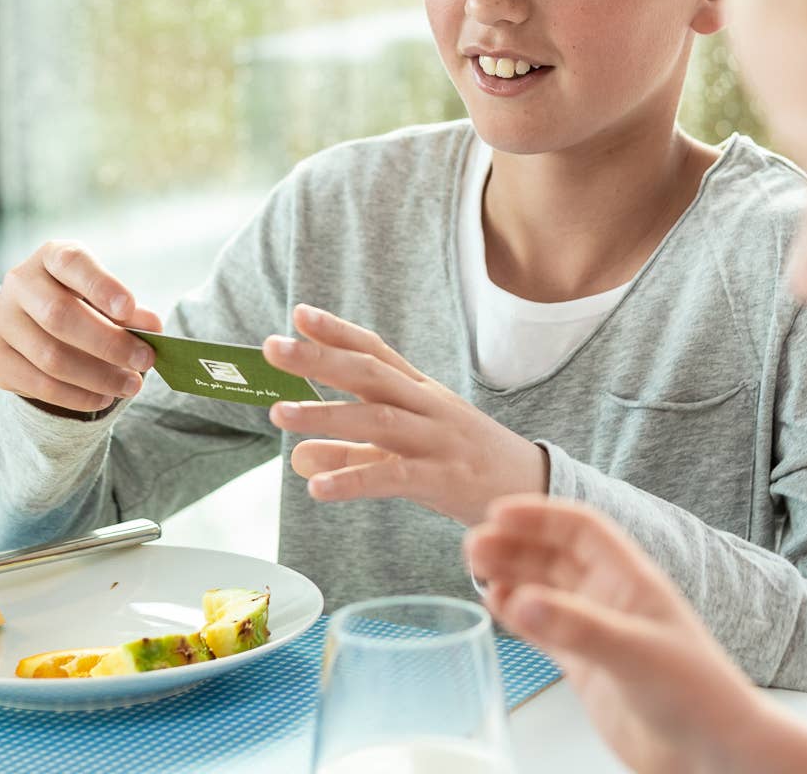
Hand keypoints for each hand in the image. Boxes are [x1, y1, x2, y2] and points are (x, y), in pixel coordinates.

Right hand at [0, 242, 163, 414]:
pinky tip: (103, 398)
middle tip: (145, 361)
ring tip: (130, 386)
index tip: (129, 308)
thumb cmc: (80, 304)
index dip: (100, 285)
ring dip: (97, 377)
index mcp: (50, 257)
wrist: (31, 324)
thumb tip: (152, 328)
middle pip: (59, 315)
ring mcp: (0, 320)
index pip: (72, 263)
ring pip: (50, 356)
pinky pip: (38, 384)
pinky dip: (76, 396)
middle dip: (109, 343)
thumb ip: (127, 311)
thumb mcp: (104, 298)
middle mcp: (19, 282)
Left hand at [264, 304, 544, 525]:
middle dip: (319, 358)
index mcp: (419, 391)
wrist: (533, 492)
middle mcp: (427, 406)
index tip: (297, 314)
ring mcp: (437, 440)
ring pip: (377, 418)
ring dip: (325, 414)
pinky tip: (317, 488)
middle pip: (370, 373)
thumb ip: (351, 453)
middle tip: (273, 348)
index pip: (375, 351)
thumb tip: (299, 456)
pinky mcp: (445, 479)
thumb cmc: (465, 465)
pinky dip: (353, 480)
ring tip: (279, 414)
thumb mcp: (405, 453)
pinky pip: (393, 476)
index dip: (336, 331)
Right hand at [465, 496, 806, 773]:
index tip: (498, 513)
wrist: (713, 754)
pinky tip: (496, 606)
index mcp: (632, 579)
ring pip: (543, 590)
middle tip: (474, 546)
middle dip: (514, 546)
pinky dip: (516, 615)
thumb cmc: (699, 696)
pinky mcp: (585, 666)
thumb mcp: (637, 653)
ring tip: (476, 570)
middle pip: (554, 556)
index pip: (581, 529)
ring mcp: (596, 631)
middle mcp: (611, 599)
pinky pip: (541, 629)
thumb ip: (578, 626)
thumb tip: (522, 599)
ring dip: (510, 576)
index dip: (539, 515)